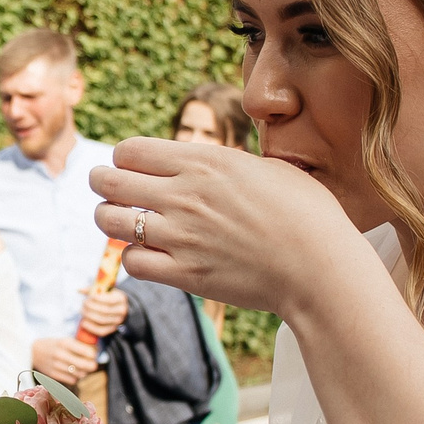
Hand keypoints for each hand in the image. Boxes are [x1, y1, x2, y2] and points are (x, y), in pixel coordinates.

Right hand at [30, 334, 96, 385]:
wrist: (32, 352)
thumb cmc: (52, 345)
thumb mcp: (64, 340)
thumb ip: (78, 346)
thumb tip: (94, 354)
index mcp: (64, 343)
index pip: (86, 351)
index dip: (93, 355)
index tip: (93, 355)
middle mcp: (61, 354)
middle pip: (84, 365)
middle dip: (92, 366)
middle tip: (93, 365)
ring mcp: (57, 366)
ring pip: (79, 374)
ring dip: (84, 372)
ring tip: (82, 369)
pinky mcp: (54, 375)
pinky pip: (72, 380)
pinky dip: (75, 378)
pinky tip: (73, 373)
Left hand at [75, 285, 129, 338]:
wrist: (117, 308)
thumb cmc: (108, 297)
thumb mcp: (104, 290)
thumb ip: (93, 289)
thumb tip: (79, 290)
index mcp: (121, 299)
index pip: (110, 300)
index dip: (98, 299)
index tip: (90, 297)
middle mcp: (121, 311)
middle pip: (105, 311)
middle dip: (91, 307)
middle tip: (84, 303)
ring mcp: (117, 321)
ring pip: (102, 320)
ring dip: (89, 316)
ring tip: (83, 311)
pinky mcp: (112, 329)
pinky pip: (101, 331)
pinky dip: (90, 327)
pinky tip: (83, 322)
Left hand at [94, 137, 365, 318]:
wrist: (322, 268)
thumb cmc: (308, 214)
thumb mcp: (269, 169)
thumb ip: (227, 165)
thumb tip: (206, 165)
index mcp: (205, 161)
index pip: (130, 149)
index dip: (124, 157)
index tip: (130, 165)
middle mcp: (185, 195)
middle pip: (109, 181)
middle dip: (102, 183)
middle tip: (107, 188)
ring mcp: (181, 236)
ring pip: (110, 221)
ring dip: (109, 219)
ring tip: (120, 221)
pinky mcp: (184, 274)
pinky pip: (131, 262)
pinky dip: (134, 257)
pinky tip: (148, 254)